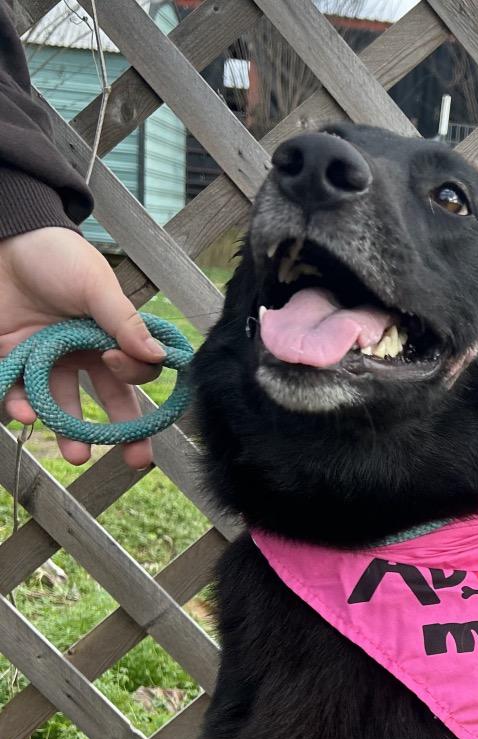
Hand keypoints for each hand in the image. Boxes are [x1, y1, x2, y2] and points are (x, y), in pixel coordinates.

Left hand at [0, 227, 167, 467]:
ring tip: (77, 455)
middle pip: (106, 399)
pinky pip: (18, 391)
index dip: (133, 375)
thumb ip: (125, 322)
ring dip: (70, 430)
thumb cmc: (57, 256)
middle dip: (123, 432)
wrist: (4, 236)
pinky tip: (25, 413)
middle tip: (136, 460)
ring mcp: (47, 358)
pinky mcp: (12, 358)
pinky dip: (21, 405)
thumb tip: (159, 356)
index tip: (117, 362)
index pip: (134, 371)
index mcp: (110, 336)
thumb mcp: (97, 285)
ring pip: (63, 404)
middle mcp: (82, 353)